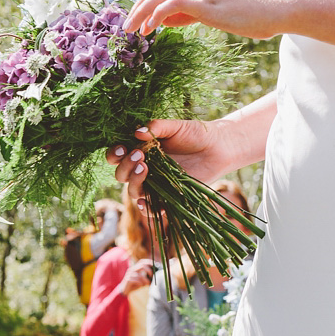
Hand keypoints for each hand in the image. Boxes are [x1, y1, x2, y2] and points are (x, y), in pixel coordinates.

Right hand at [105, 120, 226, 205]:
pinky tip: (145, 203)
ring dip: (134, 182)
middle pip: (121, 175)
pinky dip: (146, 209)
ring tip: (145, 168)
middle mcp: (142, 169)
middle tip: (140, 155)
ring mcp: (153, 185)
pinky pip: (151, 209)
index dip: (114, 155)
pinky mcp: (166, 197)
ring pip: (133, 191)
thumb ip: (157, 127)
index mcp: (139, 151)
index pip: (117, 157)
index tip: (122, 148)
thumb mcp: (176, 127)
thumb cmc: (196, 134)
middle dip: (125, 167)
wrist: (220, 147)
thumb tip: (137, 132)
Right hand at [119, 258, 153, 294]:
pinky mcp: (128, 280)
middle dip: (149, 270)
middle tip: (152, 276)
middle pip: (142, 265)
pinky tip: (141, 285)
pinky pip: (137, 280)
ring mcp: (129, 274)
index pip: (142, 261)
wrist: (125, 290)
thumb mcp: (141, 279)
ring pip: (140, 275)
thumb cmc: (135, 284)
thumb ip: (146, 276)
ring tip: (147, 284)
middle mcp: (132, 269)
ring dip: (146, 280)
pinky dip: (141, 283)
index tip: (154, 266)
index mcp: (135, 268)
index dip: (149, 262)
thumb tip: (155, 274)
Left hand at [123, 0, 285, 37]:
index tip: (136, 21)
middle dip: (137, 7)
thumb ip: (192, 12)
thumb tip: (169, 20)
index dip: (146, 2)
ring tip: (133, 31)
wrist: (281, 8)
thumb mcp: (217, 12)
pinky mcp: (207, 3)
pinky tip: (151, 29)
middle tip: (127, 28)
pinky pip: (172, 3)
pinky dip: (156, 15)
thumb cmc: (254, 13)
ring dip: (141, 13)